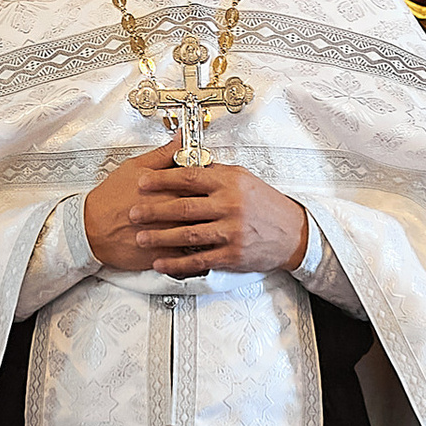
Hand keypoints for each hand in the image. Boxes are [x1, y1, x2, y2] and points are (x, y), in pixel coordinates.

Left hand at [82, 147, 308, 279]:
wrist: (293, 233)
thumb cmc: (266, 204)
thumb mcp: (243, 178)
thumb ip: (215, 172)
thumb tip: (187, 162)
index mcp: (229, 182)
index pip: (189, 177)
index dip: (162, 180)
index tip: (142, 182)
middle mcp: (230, 205)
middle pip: (183, 206)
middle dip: (154, 210)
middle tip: (133, 212)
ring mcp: (231, 231)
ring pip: (187, 234)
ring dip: (160, 237)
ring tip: (141, 238)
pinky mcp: (233, 255)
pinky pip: (199, 259)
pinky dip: (177, 263)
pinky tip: (161, 263)